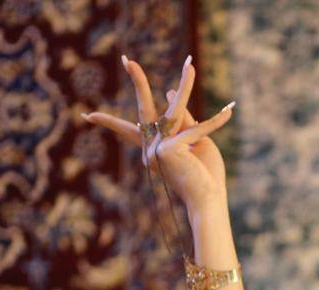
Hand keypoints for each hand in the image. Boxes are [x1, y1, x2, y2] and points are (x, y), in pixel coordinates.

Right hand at [81, 54, 232, 218]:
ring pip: (175, 111)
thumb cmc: (203, 175)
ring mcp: (159, 147)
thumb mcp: (194, 143)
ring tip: (190, 65)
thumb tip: (171, 94)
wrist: (207, 201)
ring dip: (186, 87)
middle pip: (144, 111)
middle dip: (138, 82)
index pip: (129, 132)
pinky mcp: (171, 148)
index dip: (109, 123)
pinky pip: (199, 129)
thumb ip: (184, 120)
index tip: (89, 116)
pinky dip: (217, 122)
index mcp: (153, 148)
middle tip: (127, 60)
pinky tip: (229, 111)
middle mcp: (152, 147)